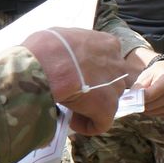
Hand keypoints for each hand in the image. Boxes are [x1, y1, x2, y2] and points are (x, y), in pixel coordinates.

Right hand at [20, 28, 140, 134]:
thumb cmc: (47, 47)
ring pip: (107, 102)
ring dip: (90, 107)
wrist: (46, 64)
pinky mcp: (108, 108)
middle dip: (95, 89)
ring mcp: (115, 87)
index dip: (92, 71)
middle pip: (111, 81)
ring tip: (69, 108)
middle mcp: (118, 64)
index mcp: (108, 44)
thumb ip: (74, 48)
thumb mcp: (62, 37)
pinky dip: (86, 125)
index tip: (76, 76)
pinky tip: (71, 121)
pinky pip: (101, 123)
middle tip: (74, 92)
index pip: (107, 61)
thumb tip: (65, 58)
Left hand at [129, 49, 163, 117]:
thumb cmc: (155, 74)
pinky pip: (155, 114)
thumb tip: (129, 100)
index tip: (126, 99)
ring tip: (142, 98)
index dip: (136, 98)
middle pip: (149, 105)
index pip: (148, 95)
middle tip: (131, 98)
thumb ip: (138, 87)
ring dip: (142, 107)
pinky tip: (150, 101)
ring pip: (150, 112)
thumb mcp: (145, 76)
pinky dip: (149, 110)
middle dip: (138, 103)